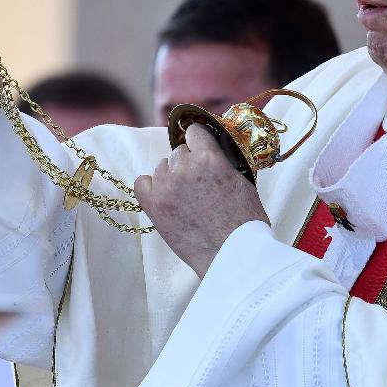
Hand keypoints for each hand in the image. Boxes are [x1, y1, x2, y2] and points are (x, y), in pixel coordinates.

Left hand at [133, 123, 268, 276]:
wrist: (231, 255)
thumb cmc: (244, 223)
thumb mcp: (243, 182)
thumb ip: (224, 162)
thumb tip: (213, 151)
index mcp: (209, 158)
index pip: (195, 131)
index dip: (199, 141)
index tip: (201, 150)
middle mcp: (184, 167)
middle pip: (179, 152)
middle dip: (188, 164)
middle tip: (198, 184)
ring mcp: (166, 186)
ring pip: (162, 167)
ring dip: (172, 176)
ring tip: (185, 197)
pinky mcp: (153, 205)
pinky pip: (142, 182)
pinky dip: (151, 187)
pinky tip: (163, 196)